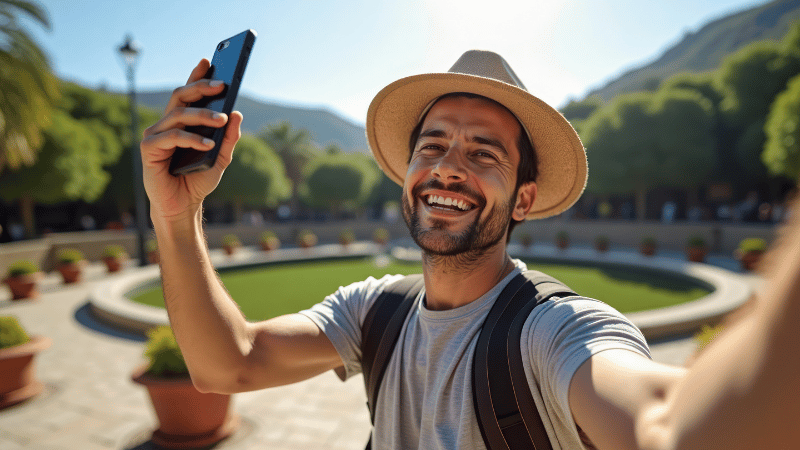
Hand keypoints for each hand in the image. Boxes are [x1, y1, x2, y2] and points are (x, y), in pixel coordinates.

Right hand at [141, 58, 242, 221]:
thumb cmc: (197, 180)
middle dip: (201, 87)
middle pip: (180, 96)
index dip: (196, 76)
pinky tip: (207, 144)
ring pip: (178, 115)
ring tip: (221, 120)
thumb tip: (237, 113)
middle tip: (222, 84)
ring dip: (202, 115)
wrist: (182, 206)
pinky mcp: (149, 150)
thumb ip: (228, 138)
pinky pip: (172, 137)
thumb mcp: (220, 158)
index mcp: (181, 123)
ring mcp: (155, 135)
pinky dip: (191, 139)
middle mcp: (165, 124)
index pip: (188, 94)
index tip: (209, 60)